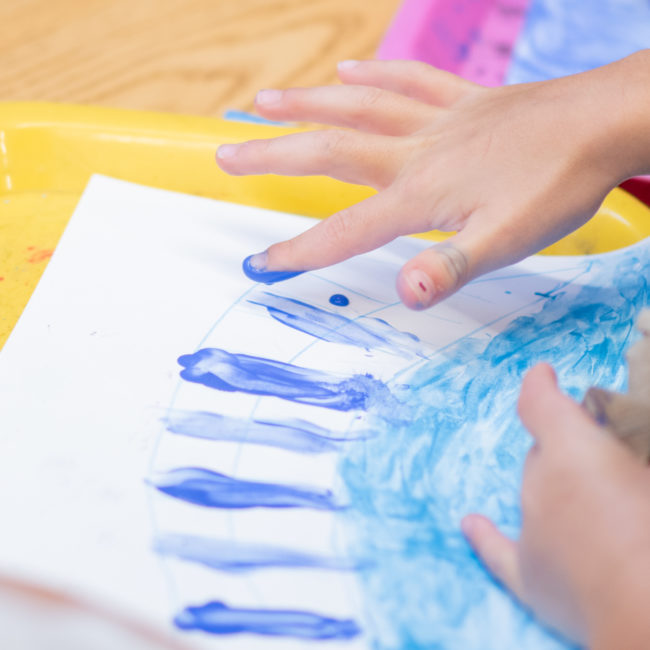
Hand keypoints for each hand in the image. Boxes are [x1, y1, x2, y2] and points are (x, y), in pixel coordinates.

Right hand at [216, 53, 649, 308]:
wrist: (607, 121)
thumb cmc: (558, 184)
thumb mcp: (508, 240)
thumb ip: (452, 266)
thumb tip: (407, 291)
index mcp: (421, 192)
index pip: (346, 228)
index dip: (301, 250)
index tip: (260, 264)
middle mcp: (417, 149)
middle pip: (329, 148)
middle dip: (273, 155)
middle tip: (225, 152)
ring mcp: (438, 119)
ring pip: (358, 104)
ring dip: (307, 102)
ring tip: (264, 100)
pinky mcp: (463, 100)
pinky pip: (410, 79)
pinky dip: (376, 72)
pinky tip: (351, 66)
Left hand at [462, 364, 649, 647]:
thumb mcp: (645, 472)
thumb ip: (631, 455)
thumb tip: (618, 459)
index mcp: (573, 451)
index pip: (539, 403)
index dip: (539, 385)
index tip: (543, 374)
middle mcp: (540, 483)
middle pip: (543, 456)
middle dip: (566, 454)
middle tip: (603, 467)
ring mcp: (530, 529)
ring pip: (533, 495)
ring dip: (554, 493)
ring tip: (595, 507)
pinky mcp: (530, 578)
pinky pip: (497, 550)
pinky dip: (484, 536)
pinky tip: (469, 523)